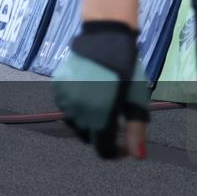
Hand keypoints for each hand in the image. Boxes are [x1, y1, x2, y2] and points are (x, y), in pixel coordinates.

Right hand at [52, 21, 149, 159]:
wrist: (105, 39)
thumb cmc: (127, 69)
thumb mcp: (136, 100)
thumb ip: (135, 130)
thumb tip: (138, 156)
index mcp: (100, 116)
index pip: (103, 150)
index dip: (116, 152)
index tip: (125, 144)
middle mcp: (78, 111)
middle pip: (87, 137)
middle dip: (100, 133)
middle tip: (114, 117)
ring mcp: (65, 98)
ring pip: (74, 122)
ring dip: (87, 119)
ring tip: (101, 102)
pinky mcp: (58, 86)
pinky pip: (65, 105)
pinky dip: (75, 105)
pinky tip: (88, 91)